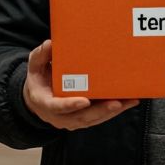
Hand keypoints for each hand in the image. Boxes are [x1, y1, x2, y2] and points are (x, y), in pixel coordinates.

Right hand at [21, 40, 138, 130]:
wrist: (37, 98)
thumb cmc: (38, 79)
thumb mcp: (34, 66)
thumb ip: (40, 56)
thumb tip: (49, 44)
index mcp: (45, 103)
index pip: (58, 107)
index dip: (71, 105)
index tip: (85, 100)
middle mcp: (59, 117)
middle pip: (81, 117)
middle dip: (100, 110)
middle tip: (116, 103)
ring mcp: (72, 121)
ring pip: (94, 119)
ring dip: (112, 112)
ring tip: (129, 101)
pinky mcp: (83, 120)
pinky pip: (99, 117)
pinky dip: (115, 111)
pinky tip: (129, 102)